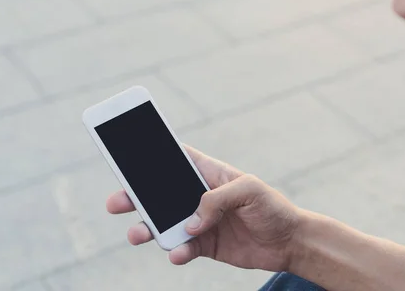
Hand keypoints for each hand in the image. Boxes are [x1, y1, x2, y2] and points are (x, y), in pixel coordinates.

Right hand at [106, 146, 301, 271]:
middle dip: (136, 196)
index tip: (127, 152)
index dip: (153, 154)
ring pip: (164, 222)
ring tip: (137, 234)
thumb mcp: (249, 191)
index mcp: (209, 173)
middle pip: (160, 192)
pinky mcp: (204, 244)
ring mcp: (199, 221)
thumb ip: (217, 200)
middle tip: (116, 202)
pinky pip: (182, 247)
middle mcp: (199, 196)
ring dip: (147, 227)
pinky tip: (178, 253)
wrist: (288, 242)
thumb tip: (191, 222)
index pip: (176, 158)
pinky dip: (176, 251)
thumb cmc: (272, 207)